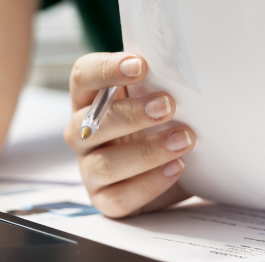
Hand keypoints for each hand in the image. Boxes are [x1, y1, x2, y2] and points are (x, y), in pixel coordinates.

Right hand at [64, 52, 194, 217]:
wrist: (174, 164)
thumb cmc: (157, 121)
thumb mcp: (153, 95)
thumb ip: (156, 79)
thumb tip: (178, 65)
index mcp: (87, 98)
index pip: (83, 76)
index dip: (106, 69)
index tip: (140, 65)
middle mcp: (81, 134)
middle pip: (91, 124)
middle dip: (131, 114)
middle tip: (167, 105)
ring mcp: (89, 169)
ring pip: (106, 164)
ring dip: (147, 151)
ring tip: (183, 140)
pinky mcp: (105, 199)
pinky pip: (120, 197)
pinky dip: (150, 183)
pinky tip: (177, 167)